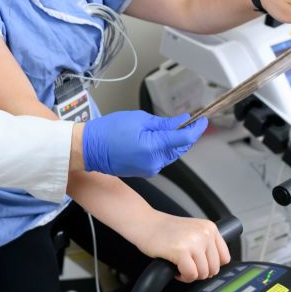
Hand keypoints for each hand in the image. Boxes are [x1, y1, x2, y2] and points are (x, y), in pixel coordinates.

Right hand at [82, 113, 207, 176]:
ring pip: (171, 153)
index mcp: (153, 147)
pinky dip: (164, 148)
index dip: (196, 128)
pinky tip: (157, 139)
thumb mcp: (139, 119)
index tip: (202, 120)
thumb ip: (163, 123)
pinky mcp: (146, 172)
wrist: (89, 149)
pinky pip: (161, 158)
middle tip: (188, 121)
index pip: (184, 138)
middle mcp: (154, 162)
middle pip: (180, 148)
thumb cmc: (108, 131)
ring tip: (169, 128)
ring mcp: (150, 169)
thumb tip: (180, 122)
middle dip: (186, 135)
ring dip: (175, 141)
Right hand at [128, 213, 230, 282]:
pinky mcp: (181, 251)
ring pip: (203, 274)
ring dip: (190, 275)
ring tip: (179, 266)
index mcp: (210, 228)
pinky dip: (183, 277)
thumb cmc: (163, 229)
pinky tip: (175, 269)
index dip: (211, 265)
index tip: (199, 264)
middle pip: (214, 268)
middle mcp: (204, 233)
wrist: (143, 222)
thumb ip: (206, 243)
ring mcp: (194, 242)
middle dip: (199, 271)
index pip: (224, 258)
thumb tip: (214, 267)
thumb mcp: (192, 231)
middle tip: (186, 266)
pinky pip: (190, 275)